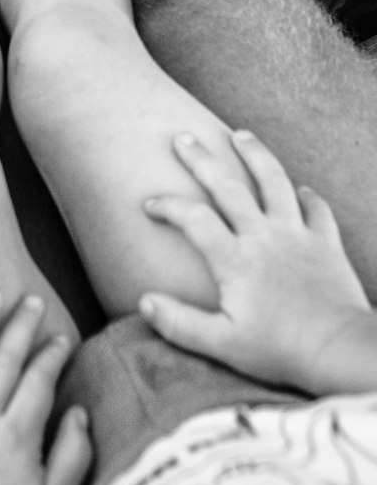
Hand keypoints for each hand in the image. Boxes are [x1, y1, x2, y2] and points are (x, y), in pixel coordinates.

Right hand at [141, 129, 371, 393]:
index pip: (193, 219)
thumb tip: (144, 302)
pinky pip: (317, 210)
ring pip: (274, 182)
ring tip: (240, 135)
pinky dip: (308, 197)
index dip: (168, 206)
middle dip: (202, 159)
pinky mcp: (326, 244)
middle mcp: (263, 237)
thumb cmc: (280, 350)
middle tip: (183, 137)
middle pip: (228, 186)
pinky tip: (302, 189)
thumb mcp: (222, 344)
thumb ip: (180, 323)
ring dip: (255, 155)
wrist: (339, 350)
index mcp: (234, 260)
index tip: (149, 204)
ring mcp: (297, 236)